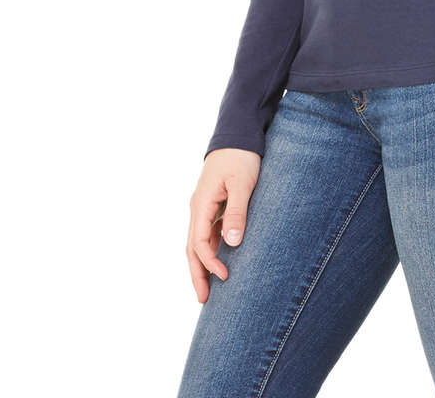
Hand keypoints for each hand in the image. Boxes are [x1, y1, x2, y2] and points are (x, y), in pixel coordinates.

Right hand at [186, 147, 259, 301]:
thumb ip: (237, 212)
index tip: (224, 277)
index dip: (209, 263)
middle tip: (203, 300)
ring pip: (198, 241)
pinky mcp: (213, 204)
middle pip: (192, 247)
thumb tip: (231, 244)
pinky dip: (210, 249)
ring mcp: (204, 206)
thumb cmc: (241, 157)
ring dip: (202, 264)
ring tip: (209, 288)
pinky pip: (207, 232)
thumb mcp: (243, 184)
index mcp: (201, 204)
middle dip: (197, 273)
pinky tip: (220, 260)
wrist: (238, 134)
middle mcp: (198, 208)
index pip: (198, 242)